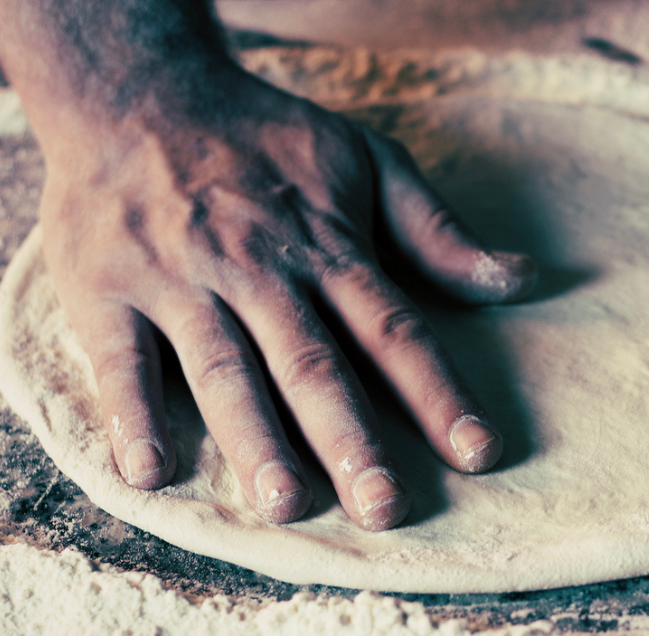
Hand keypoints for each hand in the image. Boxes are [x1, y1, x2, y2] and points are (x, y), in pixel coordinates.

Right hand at [38, 67, 534, 530]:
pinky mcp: (104, 290)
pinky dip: (132, 415)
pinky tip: (152, 472)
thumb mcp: (368, 160)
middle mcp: (259, 270)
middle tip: (384, 508)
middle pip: (313, 364)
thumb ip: (438, 231)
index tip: (479, 454)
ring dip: (255, 440)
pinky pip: (120, 360)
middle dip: (352, 440)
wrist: (139, 92)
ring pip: (225, 370)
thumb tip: (522, 281)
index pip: (395, 332)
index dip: (440, 395)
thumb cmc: (267, 139)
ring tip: (285, 504)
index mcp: (329, 247)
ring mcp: (181, 281)